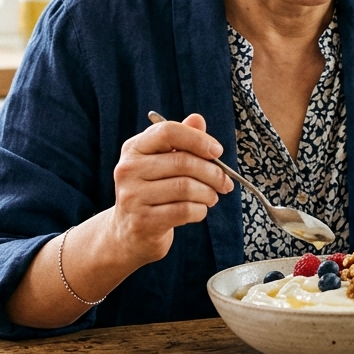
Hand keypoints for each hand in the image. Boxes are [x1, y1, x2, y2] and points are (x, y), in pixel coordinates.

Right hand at [110, 113, 233, 265]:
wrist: (128, 233)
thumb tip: (198, 119)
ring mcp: (133, 196)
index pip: (168, 131)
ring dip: (209, 193)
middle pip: (183, 162)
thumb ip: (181, 141)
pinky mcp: (143, 221)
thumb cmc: (152, 193)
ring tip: (212, 197)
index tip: (217, 151)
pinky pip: (184, 210)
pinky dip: (200, 210)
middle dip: (213, 172)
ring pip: (186, 187)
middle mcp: (128, 169)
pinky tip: (199, 210)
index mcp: (134, 148)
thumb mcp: (162, 163)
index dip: (198, 139)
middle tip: (225, 182)